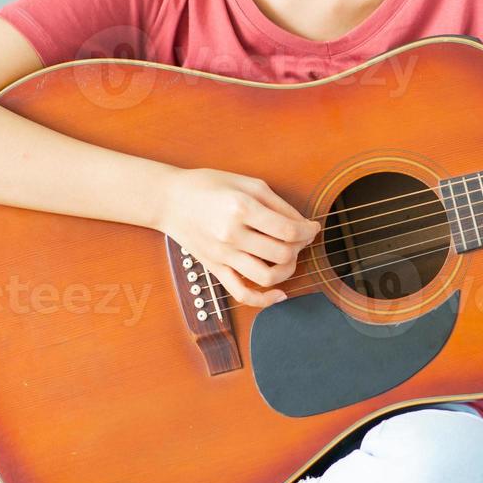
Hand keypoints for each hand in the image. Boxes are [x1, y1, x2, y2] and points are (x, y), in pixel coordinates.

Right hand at [158, 167, 320, 306]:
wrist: (170, 200)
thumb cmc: (209, 186)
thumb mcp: (248, 183)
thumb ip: (278, 204)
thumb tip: (303, 225)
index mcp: (242, 208)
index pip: (289, 230)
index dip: (308, 231)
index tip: (313, 227)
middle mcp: (232, 235)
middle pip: (283, 253)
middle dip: (301, 247)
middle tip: (301, 238)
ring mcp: (223, 255)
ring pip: (268, 276)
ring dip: (289, 270)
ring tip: (289, 257)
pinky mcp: (215, 269)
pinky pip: (242, 294)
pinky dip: (265, 299)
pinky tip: (279, 293)